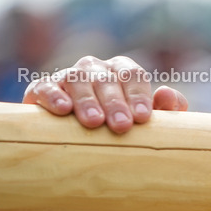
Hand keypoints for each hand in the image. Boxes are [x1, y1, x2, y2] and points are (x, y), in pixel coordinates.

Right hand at [16, 56, 189, 210]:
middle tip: (121, 126)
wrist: (80, 140)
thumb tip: (167, 94)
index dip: (138, 94)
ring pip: (78, 80)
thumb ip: (166, 110)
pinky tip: (63, 109)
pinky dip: (53, 95)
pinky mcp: (42, 89)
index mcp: (122, 72)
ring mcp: (68, 77)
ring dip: (87, 100)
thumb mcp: (147, 121)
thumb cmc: (122, 127)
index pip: (132, 74)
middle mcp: (95, 69)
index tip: (143, 117)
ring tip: (94, 122)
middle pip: (106, 78)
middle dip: (115, 102)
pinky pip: (45, 86)